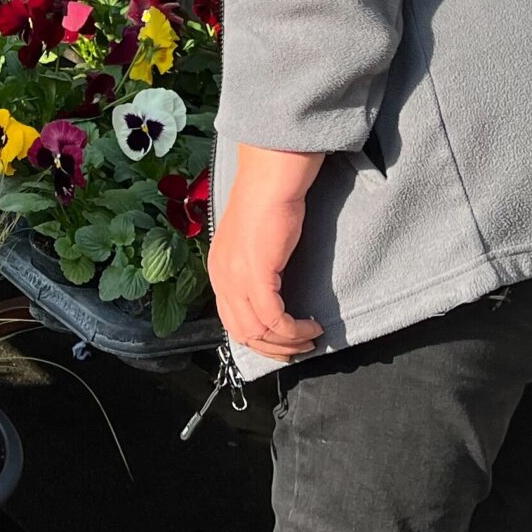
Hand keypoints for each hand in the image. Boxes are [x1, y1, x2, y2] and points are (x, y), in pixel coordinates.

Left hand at [208, 144, 326, 363]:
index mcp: (218, 271)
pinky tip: (312, 326)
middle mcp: (221, 278)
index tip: (283, 342)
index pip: (231, 321)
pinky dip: (295, 330)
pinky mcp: (256, 276)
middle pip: (243, 332)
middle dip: (274, 348)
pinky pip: (275, 320)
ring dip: (289, 342)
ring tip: (311, 337)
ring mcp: (236, 279)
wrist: (270, 182)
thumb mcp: (253, 244)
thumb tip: (270, 294)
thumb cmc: (267, 204)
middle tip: (300, 348)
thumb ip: (253, 269)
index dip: (259, 339)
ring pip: (259, 331)